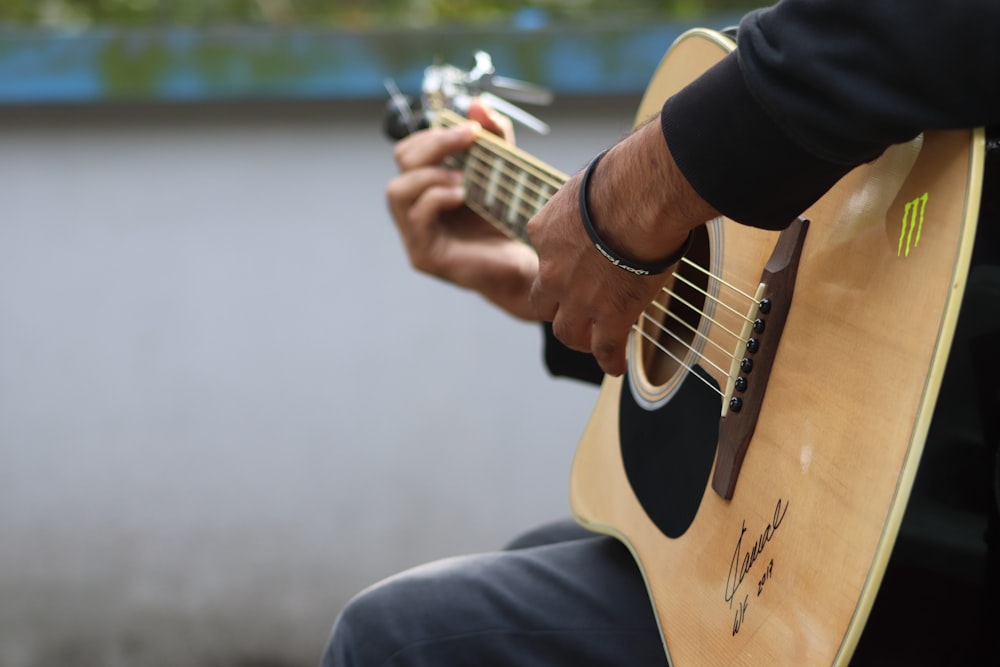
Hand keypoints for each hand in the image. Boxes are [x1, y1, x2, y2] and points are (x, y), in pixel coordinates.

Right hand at [387, 102, 538, 319]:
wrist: (527, 265)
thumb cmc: (510, 221)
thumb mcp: (502, 170)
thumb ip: (494, 138)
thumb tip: (478, 105)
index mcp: (429, 185)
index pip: (411, 150)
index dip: (434, 133)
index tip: (470, 129)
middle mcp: (415, 207)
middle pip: (402, 163)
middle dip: (434, 144)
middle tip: (468, 140)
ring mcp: (414, 234)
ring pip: (396, 191)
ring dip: (430, 174)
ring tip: (464, 177)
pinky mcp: (423, 255)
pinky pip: (416, 219)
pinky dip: (437, 199)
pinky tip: (462, 196)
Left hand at [527, 120, 716, 375]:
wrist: (639, 198)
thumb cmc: (620, 178)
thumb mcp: (584, 184)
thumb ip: (584, 200)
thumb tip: (602, 192)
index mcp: (544, 233)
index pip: (542, 255)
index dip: (556, 263)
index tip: (571, 264)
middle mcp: (553, 270)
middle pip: (543, 302)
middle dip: (556, 308)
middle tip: (571, 311)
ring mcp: (578, 298)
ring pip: (567, 332)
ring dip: (578, 337)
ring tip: (590, 342)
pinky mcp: (610, 316)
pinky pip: (605, 349)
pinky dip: (609, 360)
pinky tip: (614, 365)